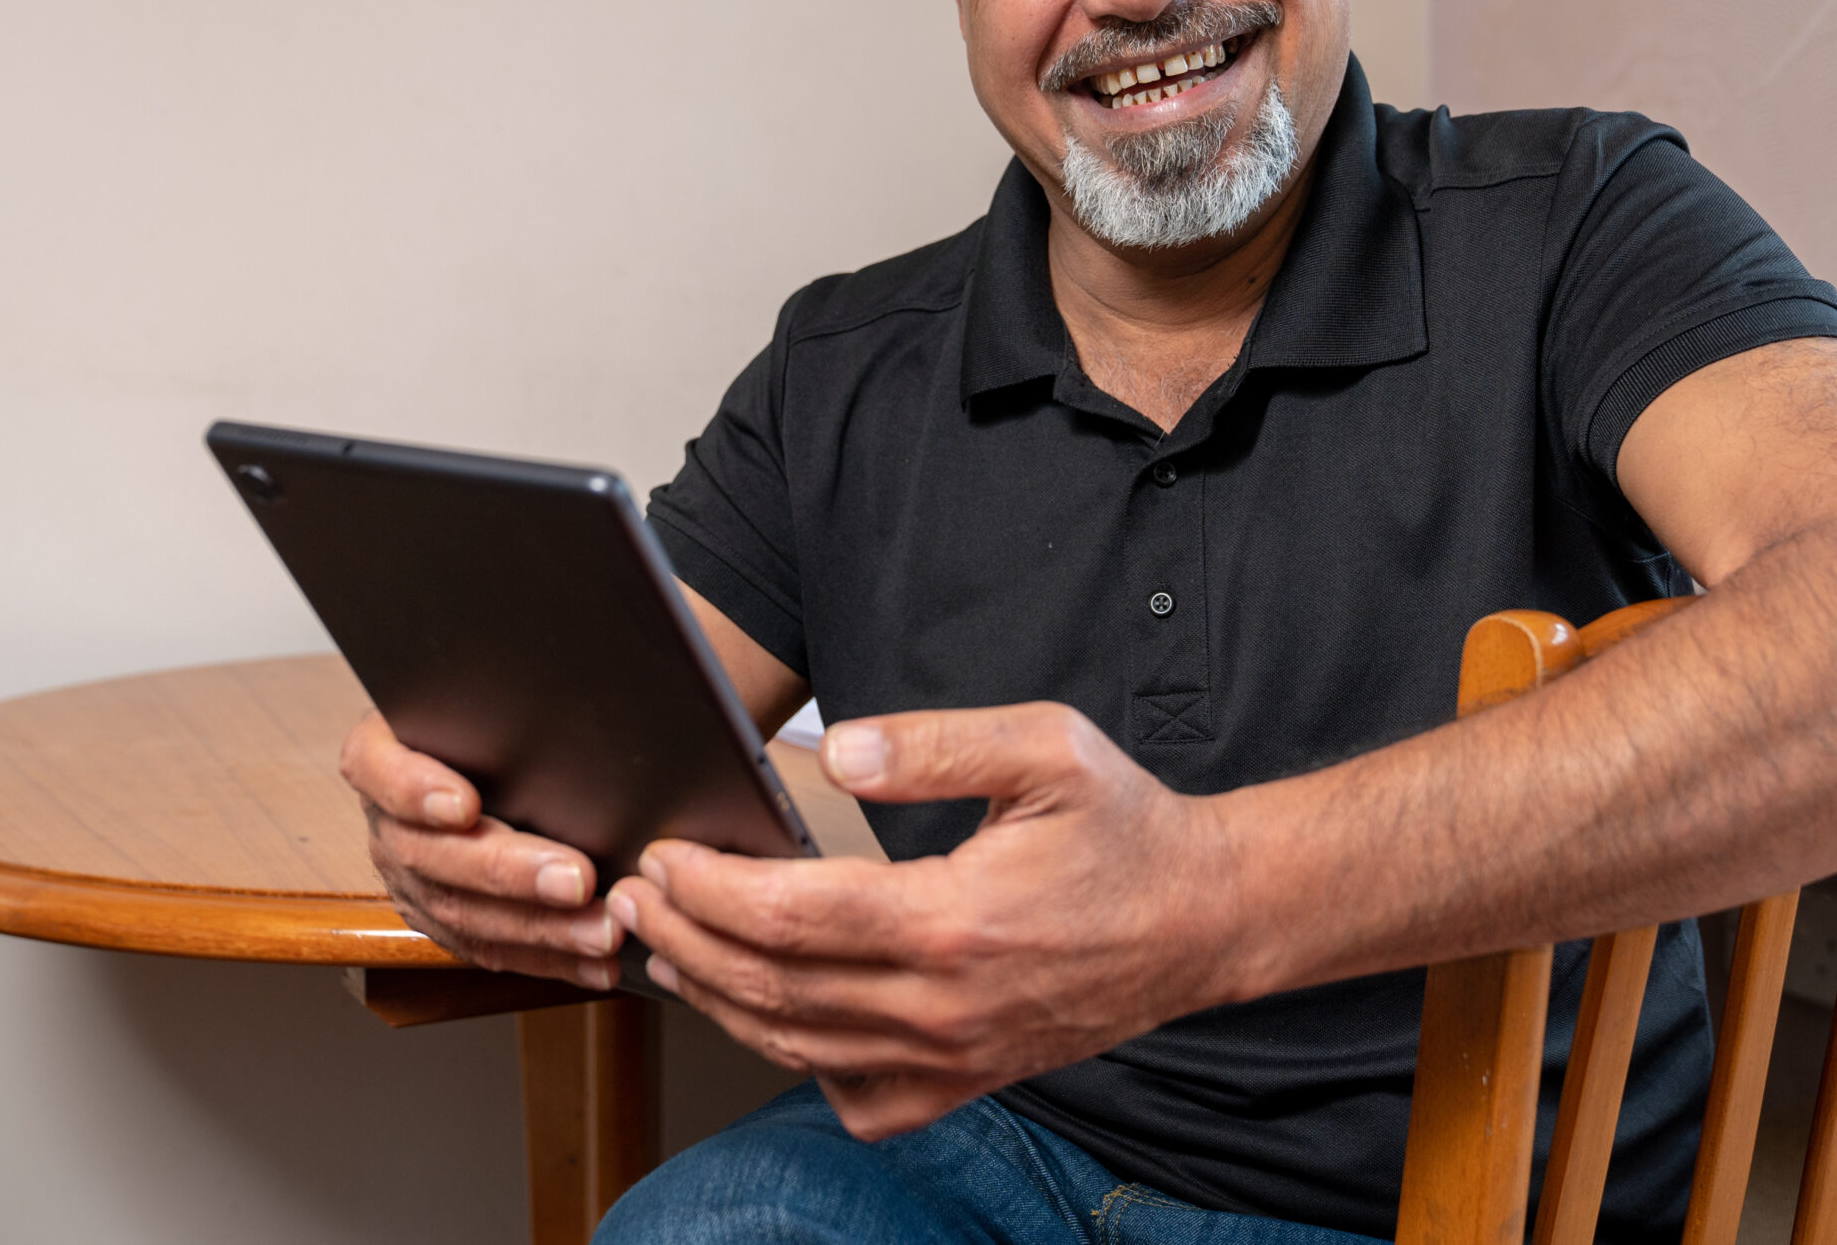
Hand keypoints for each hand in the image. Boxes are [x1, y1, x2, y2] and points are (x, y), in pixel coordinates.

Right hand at [339, 709, 622, 988]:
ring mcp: (411, 879)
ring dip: (540, 928)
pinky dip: (549, 959)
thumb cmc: (489, 712)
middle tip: (576, 878)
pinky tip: (596, 962)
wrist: (479, 750)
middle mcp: (387, 823)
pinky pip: (491, 950)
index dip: (415, 789)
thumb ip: (506, 696)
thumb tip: (578, 688)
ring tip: (601, 929)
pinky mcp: (444, 921)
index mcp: (380, 754)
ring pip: (464, 915)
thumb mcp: (485, 691)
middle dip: (510, 873)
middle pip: (433, 855)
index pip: (380, 769)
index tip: (464, 803)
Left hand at [604, 702, 1243, 1138]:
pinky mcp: (964, 1082)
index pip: (791, 914)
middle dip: (685, 939)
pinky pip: (854, 1093)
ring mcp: (954, 1057)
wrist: (1202, 920)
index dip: (709, 888)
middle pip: (773, 987)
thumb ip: (937, 743)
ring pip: (797, 1047)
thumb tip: (836, 749)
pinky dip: (792, 1063)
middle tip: (634, 897)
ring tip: (665, 949)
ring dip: (716, 999)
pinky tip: (762, 1015)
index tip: (664, 855)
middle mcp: (945, 1005)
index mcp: (954, 921)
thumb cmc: (1124, 829)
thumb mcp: (1047, 749)